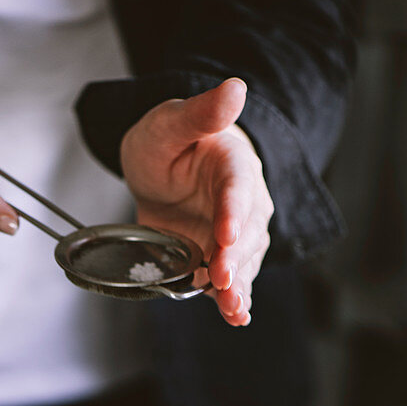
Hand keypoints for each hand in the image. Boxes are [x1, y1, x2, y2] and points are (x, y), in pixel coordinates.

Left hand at [120, 79, 272, 324]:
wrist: (161, 169)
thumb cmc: (169, 141)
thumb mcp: (172, 122)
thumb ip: (201, 112)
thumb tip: (235, 88)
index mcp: (234, 165)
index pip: (238, 189)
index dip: (233, 212)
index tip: (226, 233)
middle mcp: (243, 204)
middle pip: (245, 235)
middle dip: (234, 260)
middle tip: (221, 279)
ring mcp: (233, 236)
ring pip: (241, 264)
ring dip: (238, 287)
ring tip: (233, 309)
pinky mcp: (218, 259)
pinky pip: (230, 282)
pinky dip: (233, 301)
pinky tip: (237, 317)